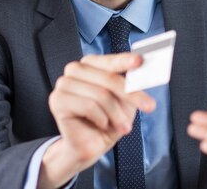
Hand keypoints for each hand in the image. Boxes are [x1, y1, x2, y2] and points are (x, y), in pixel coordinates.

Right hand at [42, 53, 154, 185]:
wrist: (89, 146)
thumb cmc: (107, 121)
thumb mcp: (125, 101)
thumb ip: (130, 86)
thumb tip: (140, 76)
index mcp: (91, 64)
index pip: (110, 60)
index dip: (125, 60)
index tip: (140, 61)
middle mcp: (76, 69)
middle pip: (108, 78)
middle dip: (131, 95)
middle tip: (149, 106)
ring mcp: (64, 83)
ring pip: (100, 94)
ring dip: (116, 114)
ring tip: (122, 126)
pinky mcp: (57, 100)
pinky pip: (88, 106)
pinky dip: (101, 119)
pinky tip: (101, 125)